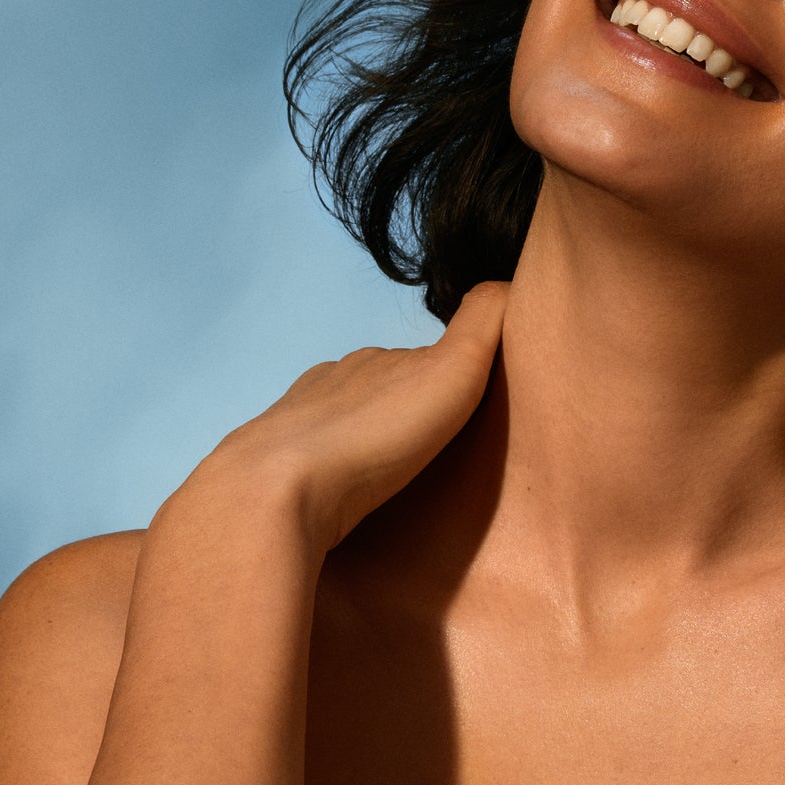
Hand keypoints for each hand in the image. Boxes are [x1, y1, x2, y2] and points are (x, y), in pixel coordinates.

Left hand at [184, 280, 508, 556]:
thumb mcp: (452, 368)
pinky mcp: (272, 475)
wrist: (278, 490)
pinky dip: (331, 479)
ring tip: (390, 486)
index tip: (466, 406)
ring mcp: (295, 426)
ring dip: (365, 449)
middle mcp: (332, 383)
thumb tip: (511, 280)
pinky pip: (312, 470)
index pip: (417, 359)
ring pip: (342, 429)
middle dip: (404, 414)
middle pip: (377, 393)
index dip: (445, 377)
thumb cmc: (377, 430)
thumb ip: (483, 321)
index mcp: (373, 361)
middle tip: (434, 453)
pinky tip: (342, 504)